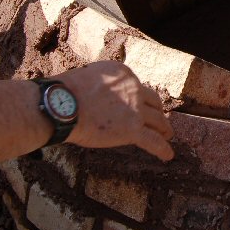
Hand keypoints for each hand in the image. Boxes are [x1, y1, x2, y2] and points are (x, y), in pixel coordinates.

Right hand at [57, 61, 173, 161]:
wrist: (61, 105)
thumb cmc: (64, 93)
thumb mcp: (90, 77)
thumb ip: (103, 84)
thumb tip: (101, 97)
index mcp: (123, 73)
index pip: (137, 86)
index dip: (140, 98)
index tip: (141, 105)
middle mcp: (134, 88)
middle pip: (153, 102)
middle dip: (157, 111)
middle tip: (160, 120)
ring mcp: (135, 109)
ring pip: (158, 120)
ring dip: (164, 129)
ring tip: (167, 136)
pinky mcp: (133, 129)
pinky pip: (154, 141)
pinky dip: (163, 149)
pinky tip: (168, 155)